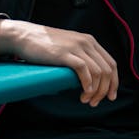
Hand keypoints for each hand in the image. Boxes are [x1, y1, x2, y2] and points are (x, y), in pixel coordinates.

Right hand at [0, 18, 117, 104]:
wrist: (25, 36)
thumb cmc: (45, 46)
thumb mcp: (69, 47)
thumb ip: (80, 57)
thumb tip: (88, 80)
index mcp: (90, 41)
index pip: (111, 63)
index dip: (114, 82)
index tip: (111, 96)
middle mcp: (86, 42)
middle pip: (107, 70)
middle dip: (105, 90)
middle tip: (95, 102)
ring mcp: (76, 47)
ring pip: (98, 72)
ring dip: (95, 91)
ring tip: (86, 100)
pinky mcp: (65, 54)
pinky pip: (84, 70)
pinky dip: (87, 84)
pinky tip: (84, 92)